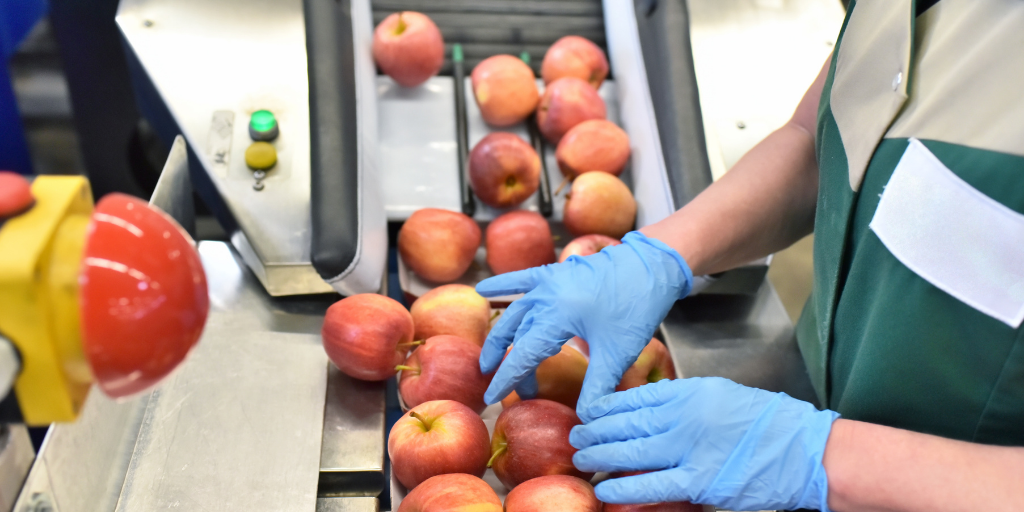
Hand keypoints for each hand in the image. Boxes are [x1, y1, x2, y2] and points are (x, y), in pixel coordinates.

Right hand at [476, 231, 691, 419]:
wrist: (652, 265)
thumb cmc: (636, 308)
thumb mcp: (617, 353)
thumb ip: (597, 387)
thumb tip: (585, 419)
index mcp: (556, 315)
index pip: (522, 354)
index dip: (507, 379)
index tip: (492, 399)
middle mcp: (545, 296)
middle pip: (516, 335)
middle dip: (506, 363)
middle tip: (501, 386)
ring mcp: (549, 281)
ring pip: (515, 311)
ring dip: (502, 335)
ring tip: (492, 358)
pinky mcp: (557, 272)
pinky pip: (522, 278)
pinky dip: (503, 284)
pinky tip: (482, 289)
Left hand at [570, 378, 838, 511]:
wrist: (806, 451)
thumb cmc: (768, 423)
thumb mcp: (721, 395)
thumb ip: (685, 401)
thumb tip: (649, 408)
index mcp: (689, 392)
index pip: (634, 398)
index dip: (605, 408)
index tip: (588, 413)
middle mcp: (684, 417)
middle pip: (625, 424)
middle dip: (595, 432)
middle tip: (576, 437)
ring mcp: (690, 450)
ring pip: (631, 453)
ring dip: (601, 457)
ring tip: (582, 459)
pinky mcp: (699, 482)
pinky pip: (651, 485)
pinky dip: (624, 488)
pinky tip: (605, 488)